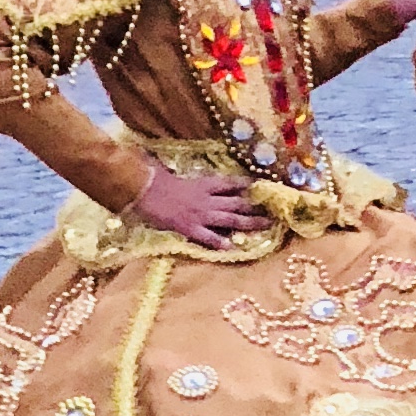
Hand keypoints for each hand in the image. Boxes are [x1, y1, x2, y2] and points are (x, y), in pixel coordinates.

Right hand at [133, 160, 256, 249]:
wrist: (141, 189)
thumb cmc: (155, 180)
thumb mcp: (174, 174)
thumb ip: (187, 176)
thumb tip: (189, 168)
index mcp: (203, 183)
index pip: (231, 183)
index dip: (247, 184)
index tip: (262, 186)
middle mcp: (207, 199)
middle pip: (237, 202)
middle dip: (257, 206)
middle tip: (275, 210)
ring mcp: (200, 214)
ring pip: (231, 219)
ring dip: (250, 222)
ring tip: (267, 226)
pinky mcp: (190, 228)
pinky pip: (209, 237)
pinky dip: (220, 242)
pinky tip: (232, 248)